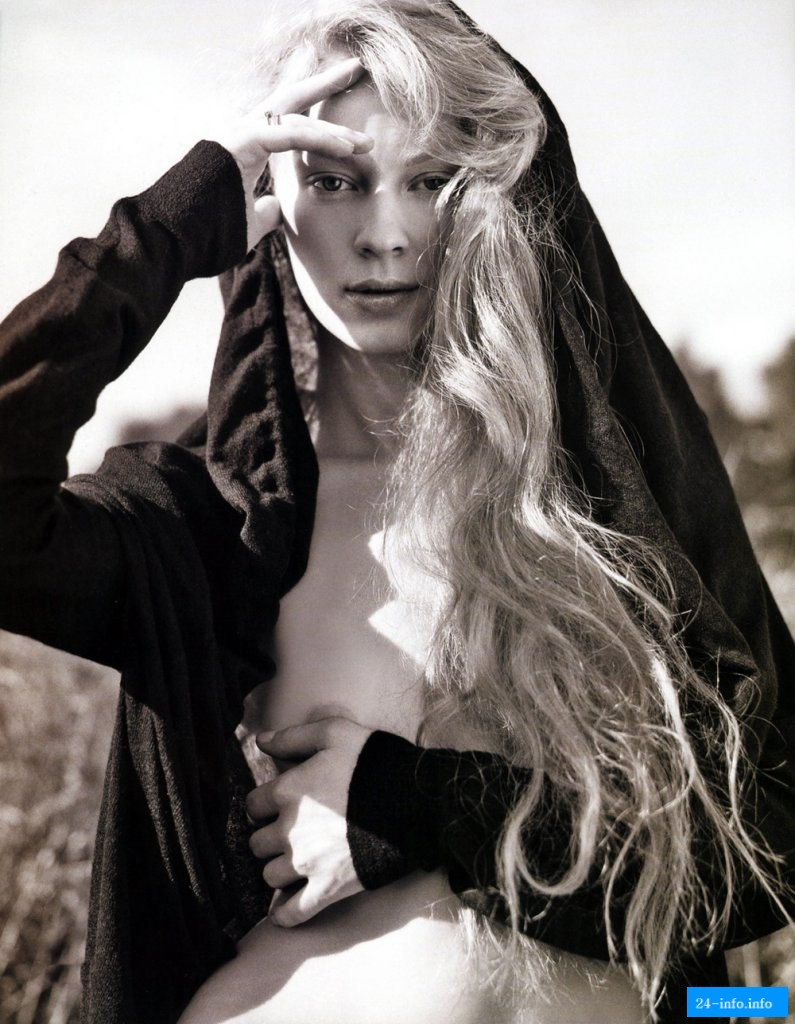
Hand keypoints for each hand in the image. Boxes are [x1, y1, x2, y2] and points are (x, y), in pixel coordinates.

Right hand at [210, 57, 372, 250]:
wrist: (173, 240)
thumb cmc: (206, 234)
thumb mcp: (248, 224)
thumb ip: (264, 212)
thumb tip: (277, 206)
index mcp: (247, 147)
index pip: (290, 124)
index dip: (322, 125)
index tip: (354, 137)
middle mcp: (243, 132)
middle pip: (291, 99)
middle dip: (325, 83)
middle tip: (357, 69)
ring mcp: (239, 133)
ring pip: (295, 117)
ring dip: (334, 127)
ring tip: (365, 141)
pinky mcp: (239, 142)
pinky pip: (288, 135)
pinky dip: (319, 140)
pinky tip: (345, 148)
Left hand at [247, 715, 372, 925]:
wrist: (416, 800)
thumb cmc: (375, 761)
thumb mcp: (334, 733)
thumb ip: (292, 736)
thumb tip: (259, 741)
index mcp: (288, 791)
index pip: (252, 805)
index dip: (264, 804)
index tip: (279, 805)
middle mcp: (290, 829)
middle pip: (257, 842)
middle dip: (270, 837)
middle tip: (290, 833)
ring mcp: (308, 863)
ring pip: (270, 875)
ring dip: (279, 870)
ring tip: (296, 861)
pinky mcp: (328, 889)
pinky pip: (291, 913)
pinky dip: (284, 914)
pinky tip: (284, 908)